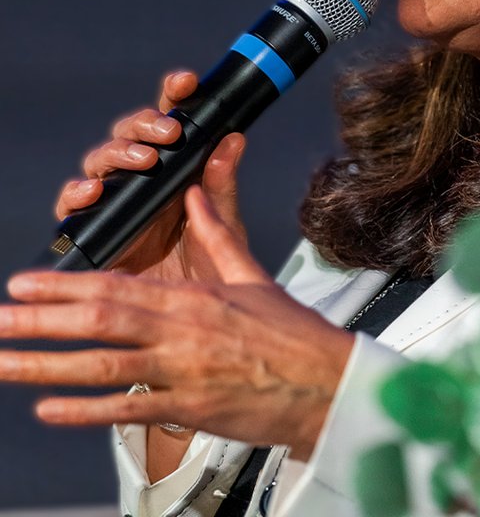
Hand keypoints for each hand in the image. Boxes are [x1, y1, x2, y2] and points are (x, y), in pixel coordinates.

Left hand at [1, 187, 353, 461]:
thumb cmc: (290, 333)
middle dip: (39, 323)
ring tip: (2, 364)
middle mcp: (181, 331)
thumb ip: (216, 232)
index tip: (25, 284)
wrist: (326, 383)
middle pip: (97, 323)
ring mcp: (182, 372)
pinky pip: (129, 410)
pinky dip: (85, 412)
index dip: (65, 285)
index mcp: (192, 297)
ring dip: (44, 366)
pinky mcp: (190, 408)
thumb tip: (195, 190)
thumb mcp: (251, 275)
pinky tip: (48, 408)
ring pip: (101, 368)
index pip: (117, 286)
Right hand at [53, 71, 247, 285]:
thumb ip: (221, 184)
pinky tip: (93, 191)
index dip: (174, 94)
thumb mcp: (223, 223)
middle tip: (168, 132)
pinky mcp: (94, 227)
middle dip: (146, 123)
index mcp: (176, 164)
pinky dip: (78, 193)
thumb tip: (234, 139)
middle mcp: (142, 176)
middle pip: (130, 132)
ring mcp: (116, 199)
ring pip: (101, 159)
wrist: (188, 316)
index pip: (170, 117)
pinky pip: (74, 204)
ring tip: (143, 160)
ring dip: (118, 152)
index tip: (186, 82)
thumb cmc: (210, 264)